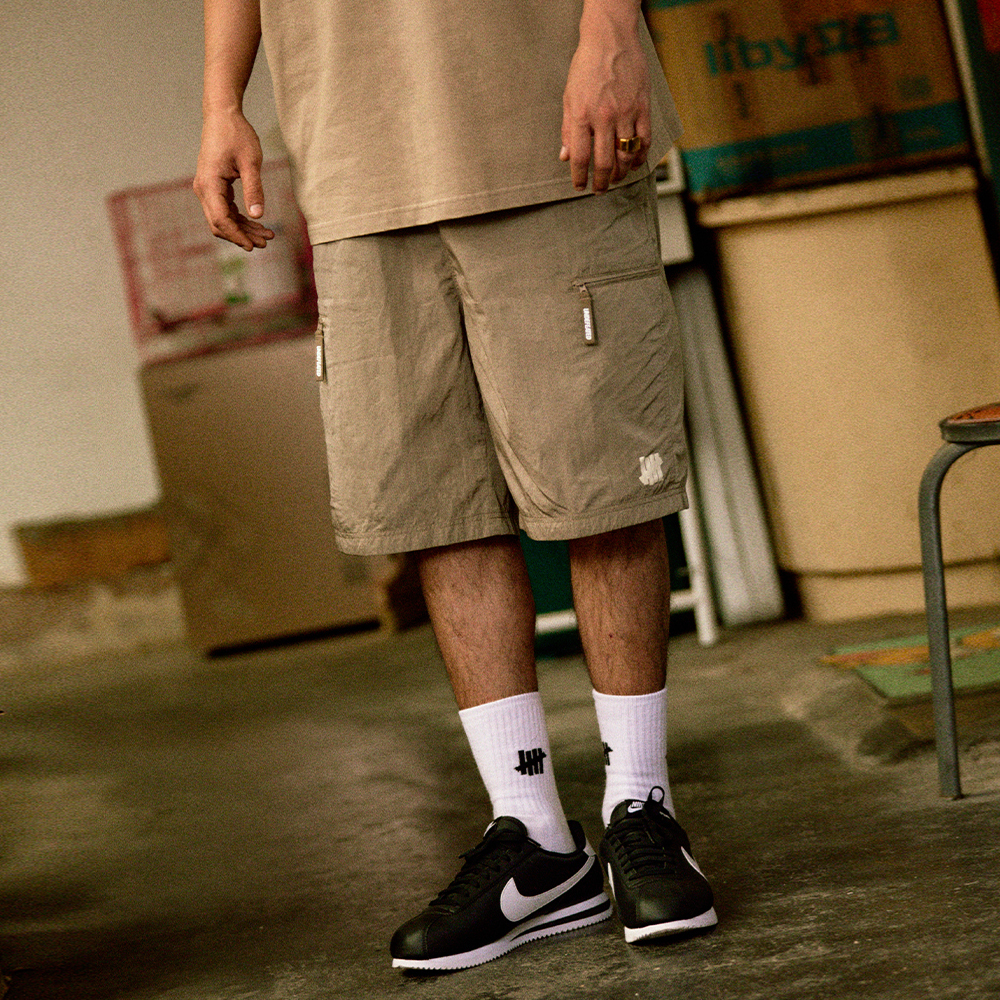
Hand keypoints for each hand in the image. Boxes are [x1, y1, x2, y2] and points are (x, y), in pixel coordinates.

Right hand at [193, 110, 274, 250]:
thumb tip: (258, 215)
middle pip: (219, 224)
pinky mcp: (213, 186)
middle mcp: (203, 189)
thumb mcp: (251, 162)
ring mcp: (206, 188)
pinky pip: (225, 209)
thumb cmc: (237, 134)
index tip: (255, 245)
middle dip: (242, 236)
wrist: (222, 115)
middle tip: (266, 242)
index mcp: (209, 184)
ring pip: (223, 219)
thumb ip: (254, 189)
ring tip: (267, 235)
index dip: (237, 236)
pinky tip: (258, 223)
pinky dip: (240, 218)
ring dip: (243, 229)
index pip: (221, 220)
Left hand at [560, 2, 650, 192]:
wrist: (610, 38)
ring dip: (621, 173)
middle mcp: (603, 117)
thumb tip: (565, 156)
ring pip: (625, 155)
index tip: (580, 187)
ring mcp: (625, 112)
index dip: (579, 177)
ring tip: (617, 179)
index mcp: (581, 115)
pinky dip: (640, 156)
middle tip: (600, 189)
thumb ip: (567, 129)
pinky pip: (644, 140)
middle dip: (601, 182)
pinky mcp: (642, 106)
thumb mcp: (568, 97)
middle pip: (604, 162)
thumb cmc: (587, 66)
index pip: (579, 157)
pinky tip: (636, 163)